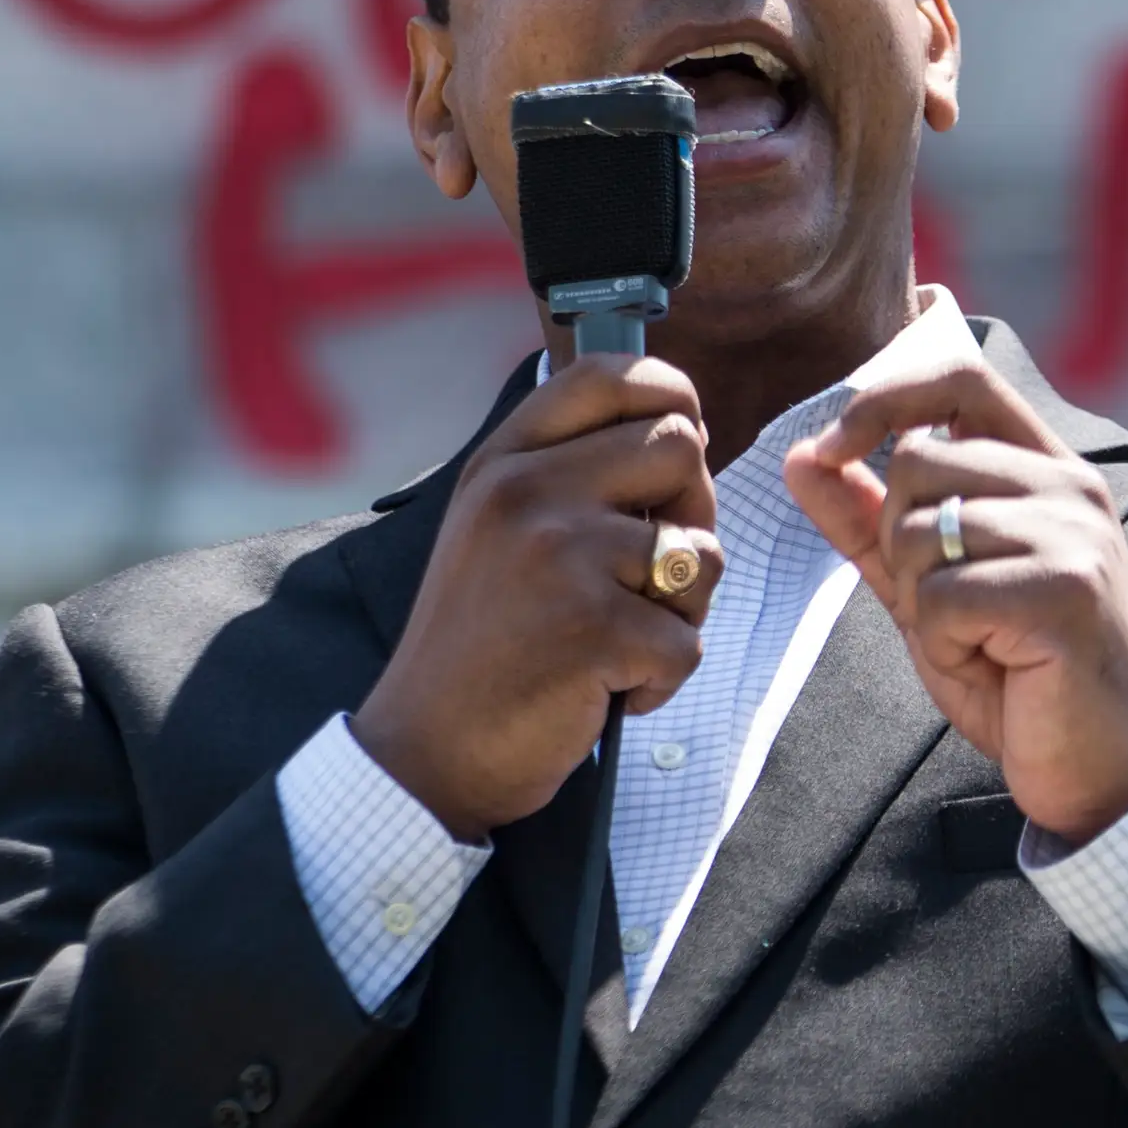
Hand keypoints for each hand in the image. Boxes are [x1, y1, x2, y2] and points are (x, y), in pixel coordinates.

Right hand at [355, 355, 725, 841]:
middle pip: (681, 449)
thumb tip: (680, 430)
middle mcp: (527, 491)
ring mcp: (561, 556)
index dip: (671, 398)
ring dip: (681, 610)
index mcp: (503, 459)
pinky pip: (688, 640)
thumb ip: (565, 471)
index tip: (679, 445)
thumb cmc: (478, 646)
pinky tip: (604, 689)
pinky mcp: (594, 628)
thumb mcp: (494, 527)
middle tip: (649, 575)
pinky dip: (661, 680)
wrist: (426, 750)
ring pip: (701, 552)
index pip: (612, 376)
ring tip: (616, 641)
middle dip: (692, 515)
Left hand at [784, 358, 1127, 844]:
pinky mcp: (1065, 590)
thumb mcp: (931, 587)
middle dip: (897, 544)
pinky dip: (944, 643)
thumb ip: (870, 521)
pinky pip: (942, 595)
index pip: (960, 377)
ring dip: (922, 602)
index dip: (883, 395)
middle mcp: (1070, 485)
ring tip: (979, 640)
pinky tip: (993, 665)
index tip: (831, 446)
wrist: (1102, 768)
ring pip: (921, 529)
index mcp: (1047, 468)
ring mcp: (1073, 533)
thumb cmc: (1021, 675)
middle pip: (916, 461)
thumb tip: (801, 455)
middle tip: (948, 608)